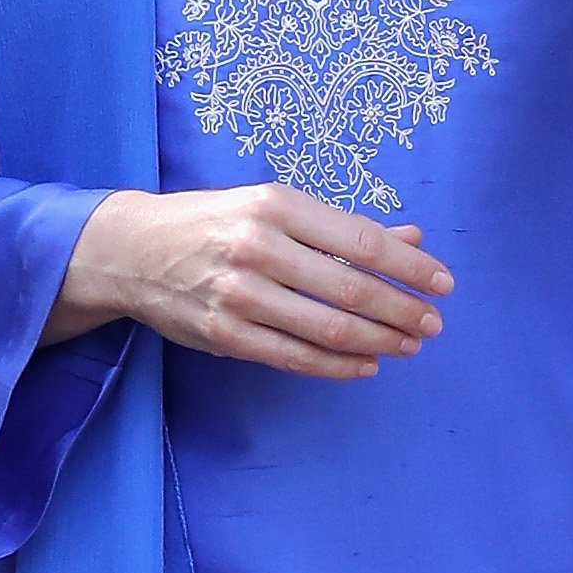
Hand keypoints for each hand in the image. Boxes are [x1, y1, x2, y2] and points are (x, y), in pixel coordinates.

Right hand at [51, 181, 450, 376]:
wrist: (130, 249)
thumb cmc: (212, 221)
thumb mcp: (272, 207)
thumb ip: (340, 227)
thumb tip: (412, 238)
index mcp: (273, 205)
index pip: (360, 240)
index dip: (409, 266)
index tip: (443, 283)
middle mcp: (257, 247)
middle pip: (350, 290)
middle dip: (402, 311)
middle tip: (432, 323)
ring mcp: (238, 294)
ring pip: (328, 329)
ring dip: (380, 342)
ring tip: (408, 345)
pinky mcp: (224, 334)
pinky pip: (295, 357)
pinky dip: (339, 366)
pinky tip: (367, 365)